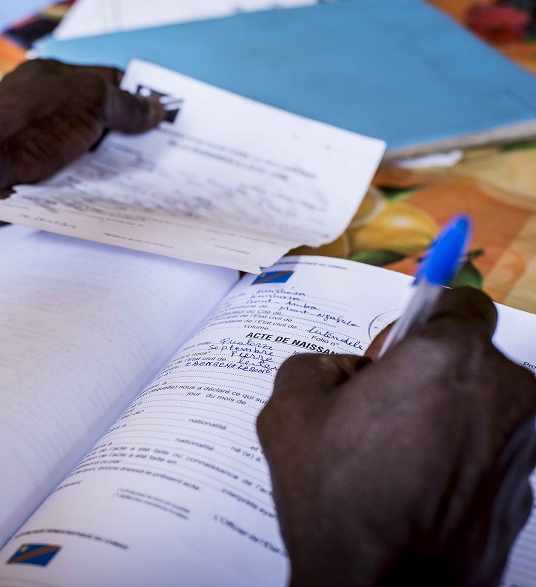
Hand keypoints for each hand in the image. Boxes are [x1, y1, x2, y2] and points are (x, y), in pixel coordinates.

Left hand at [0, 58, 165, 187]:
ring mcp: (36, 145)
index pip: (106, 81)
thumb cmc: (23, 128)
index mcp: (53, 79)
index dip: (137, 97)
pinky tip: (112, 198)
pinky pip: (71, 182)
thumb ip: (123, 104)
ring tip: (147, 181)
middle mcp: (44, 110)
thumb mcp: (87, 102)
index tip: (166, 118)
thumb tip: (154, 109)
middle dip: (128, 137)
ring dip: (111, 168)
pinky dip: (91, 189)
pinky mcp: (32, 178)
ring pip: (86, 156)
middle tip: (164, 154)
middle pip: (98, 121)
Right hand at [256, 287, 535, 585]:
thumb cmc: (339, 498)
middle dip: (428, 378)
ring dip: (444, 421)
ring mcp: (521, 449)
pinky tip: (413, 491)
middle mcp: (504, 395)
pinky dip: (458, 463)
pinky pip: (487, 456)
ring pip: (481, 410)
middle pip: (471, 361)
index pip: (462, 303)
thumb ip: (315, 365)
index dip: (422, 323)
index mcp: (450, 358)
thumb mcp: (289, 410)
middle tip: (379, 412)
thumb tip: (339, 372)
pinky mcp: (523, 495)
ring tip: (391, 461)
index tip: (394, 353)